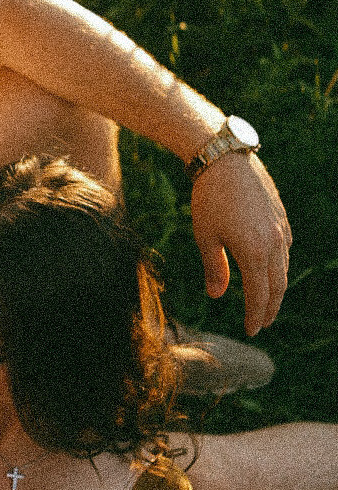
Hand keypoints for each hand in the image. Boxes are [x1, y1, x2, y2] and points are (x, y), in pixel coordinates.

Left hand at [191, 152, 290, 333]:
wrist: (225, 160)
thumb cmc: (209, 199)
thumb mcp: (205, 236)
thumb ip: (213, 268)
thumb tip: (217, 295)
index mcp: (254, 252)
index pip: (259, 295)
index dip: (256, 315)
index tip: (252, 330)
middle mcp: (273, 242)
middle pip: (277, 285)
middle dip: (270, 307)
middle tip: (263, 323)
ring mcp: (280, 228)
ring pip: (283, 266)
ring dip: (276, 287)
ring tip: (267, 301)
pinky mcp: (280, 216)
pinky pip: (284, 248)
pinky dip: (278, 264)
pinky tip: (271, 268)